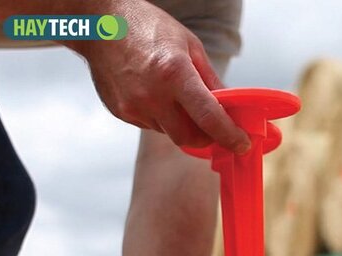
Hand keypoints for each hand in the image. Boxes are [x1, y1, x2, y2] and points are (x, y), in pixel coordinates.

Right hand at [72, 1, 249, 151]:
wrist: (99, 25)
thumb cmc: (145, 27)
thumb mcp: (190, 46)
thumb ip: (211, 80)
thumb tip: (230, 107)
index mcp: (174, 73)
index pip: (209, 118)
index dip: (230, 136)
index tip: (242, 143)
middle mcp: (152, 95)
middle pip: (190, 138)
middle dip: (208, 138)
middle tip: (216, 128)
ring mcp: (134, 106)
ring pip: (170, 133)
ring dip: (183, 125)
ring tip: (178, 98)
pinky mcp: (121, 112)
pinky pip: (151, 126)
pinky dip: (162, 118)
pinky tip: (157, 95)